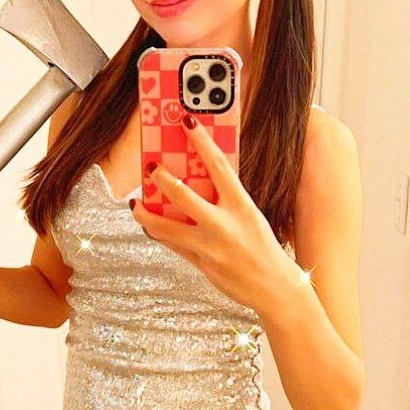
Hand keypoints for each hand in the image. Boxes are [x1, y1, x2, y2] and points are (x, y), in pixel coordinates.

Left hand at [129, 114, 292, 310]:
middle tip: (150, 167)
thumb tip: (200, 181)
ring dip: (145, 214)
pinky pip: (172, 245)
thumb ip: (227, 201)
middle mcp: (224, 225)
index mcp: (242, 206)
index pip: (218, 165)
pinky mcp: (201, 264)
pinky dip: (158, 233)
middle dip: (162, 179)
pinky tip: (150, 225)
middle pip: (183, 195)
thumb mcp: (251, 217)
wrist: (274, 288)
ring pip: (166, 227)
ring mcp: (209, 247)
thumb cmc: (263, 248)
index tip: (187, 122)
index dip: (201, 141)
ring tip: (135, 205)